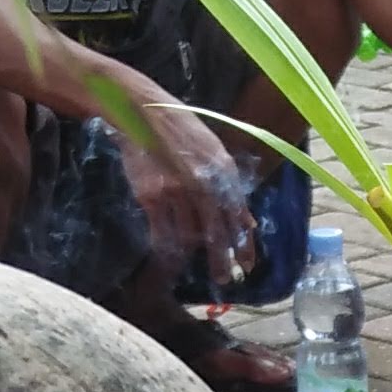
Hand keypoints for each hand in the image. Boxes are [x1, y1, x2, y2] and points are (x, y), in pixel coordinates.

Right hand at [68, 65, 253, 289]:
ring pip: (190, 235)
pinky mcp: (151, 197)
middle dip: (222, 260)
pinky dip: (168, 248)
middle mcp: (202, 184)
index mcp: (223, 171)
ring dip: (196, 254)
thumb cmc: (181, 133)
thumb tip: (249, 223)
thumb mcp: (215, 153)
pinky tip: (172, 258)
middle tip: (225, 279)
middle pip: (217, 232)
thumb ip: (232, 188)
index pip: (238, 216)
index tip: (247, 266)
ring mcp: (176, 192)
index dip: (244, 245)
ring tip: (197, 266)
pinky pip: (163, 233)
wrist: (142, 112)